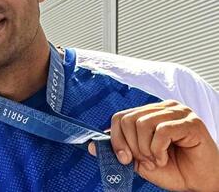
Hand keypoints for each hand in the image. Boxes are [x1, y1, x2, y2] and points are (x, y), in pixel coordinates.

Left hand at [88, 100, 218, 191]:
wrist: (199, 183)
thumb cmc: (173, 170)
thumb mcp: (138, 160)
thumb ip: (119, 151)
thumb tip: (91, 145)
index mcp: (150, 113)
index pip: (120, 116)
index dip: (116, 139)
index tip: (123, 158)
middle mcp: (164, 108)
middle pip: (128, 119)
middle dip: (132, 146)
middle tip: (144, 160)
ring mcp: (178, 112)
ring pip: (143, 124)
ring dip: (145, 149)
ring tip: (157, 159)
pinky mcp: (191, 122)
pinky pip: (162, 131)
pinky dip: (158, 150)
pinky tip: (165, 157)